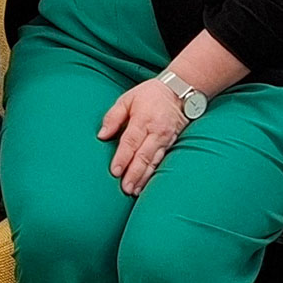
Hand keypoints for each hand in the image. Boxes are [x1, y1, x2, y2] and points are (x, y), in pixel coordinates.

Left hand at [100, 78, 192, 196]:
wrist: (180, 91)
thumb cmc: (150, 94)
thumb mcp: (127, 99)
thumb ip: (113, 117)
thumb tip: (102, 135)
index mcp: (143, 119)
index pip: (131, 141)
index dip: (123, 157)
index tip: (115, 171)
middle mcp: (156, 131)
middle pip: (144, 156)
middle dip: (134, 174)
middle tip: (126, 188)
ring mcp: (166, 139)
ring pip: (154, 162)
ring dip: (144, 177)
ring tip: (135, 191)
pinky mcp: (172, 144)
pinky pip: (163, 161)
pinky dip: (155, 173)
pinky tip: (148, 183)